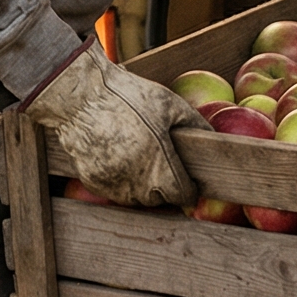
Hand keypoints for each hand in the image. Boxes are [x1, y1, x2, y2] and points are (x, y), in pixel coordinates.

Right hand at [23, 41, 209, 206]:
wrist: (82, 97)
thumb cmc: (129, 96)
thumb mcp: (169, 104)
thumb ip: (195, 125)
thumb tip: (214, 139)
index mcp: (161, 164)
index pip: (183, 195)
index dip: (189, 189)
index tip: (190, 182)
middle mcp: (137, 181)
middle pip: (159, 200)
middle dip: (166, 187)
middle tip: (165, 165)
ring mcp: (113, 184)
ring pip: (135, 199)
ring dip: (143, 188)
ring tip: (141, 159)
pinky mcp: (93, 181)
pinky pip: (113, 190)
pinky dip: (120, 181)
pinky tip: (120, 157)